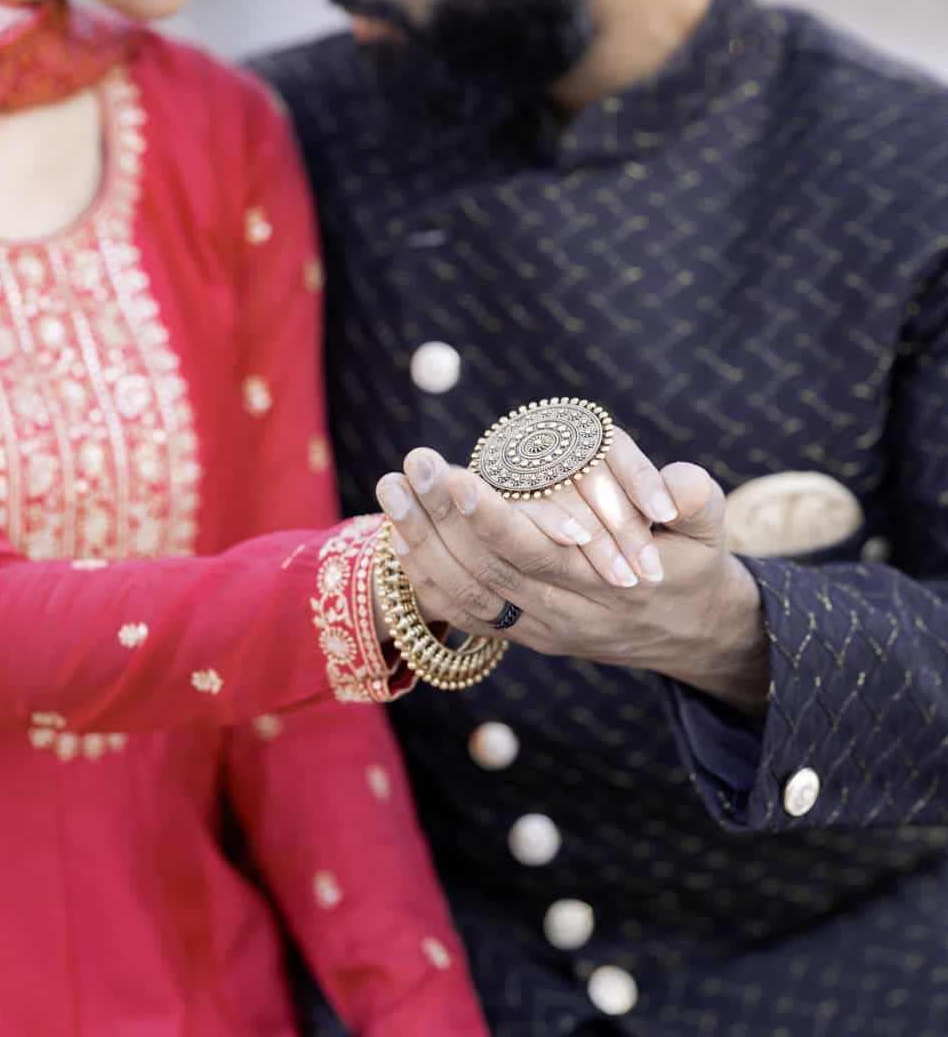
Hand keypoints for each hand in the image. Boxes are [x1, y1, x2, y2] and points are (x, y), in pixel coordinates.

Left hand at [375, 428, 768, 714]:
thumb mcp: (711, 532)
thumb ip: (697, 501)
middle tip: (410, 464)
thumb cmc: (695, 565)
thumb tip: (675, 484)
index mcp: (608, 589)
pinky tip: (397, 536)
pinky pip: (462, 613)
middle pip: (487, 571)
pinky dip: (425, 578)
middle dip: (440, 517)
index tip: (457, 476)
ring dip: (420, 541)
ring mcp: (538, 630)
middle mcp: (564, 616)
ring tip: (389, 488)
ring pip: (465, 593)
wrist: (690, 634)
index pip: (538, 554)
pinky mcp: (522, 633)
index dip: (493, 519)